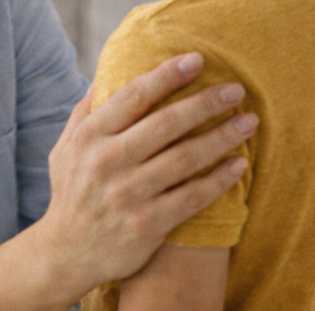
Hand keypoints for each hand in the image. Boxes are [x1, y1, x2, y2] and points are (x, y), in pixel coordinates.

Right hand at [35, 53, 256, 293]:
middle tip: (236, 89)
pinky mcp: (147, 224)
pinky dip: (218, 180)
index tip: (197, 60)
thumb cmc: (72, 194)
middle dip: (205, 102)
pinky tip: (238, 166)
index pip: (133, 96)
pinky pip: (192, 197)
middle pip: (166, 123)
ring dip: (221, 137)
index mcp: (89, 137)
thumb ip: (85, 112)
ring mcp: (128, 194)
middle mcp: (107, 161)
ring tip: (248, 122)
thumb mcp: (65, 149)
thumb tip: (106, 76)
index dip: (167, 75)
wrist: (67, 254)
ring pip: (185, 158)